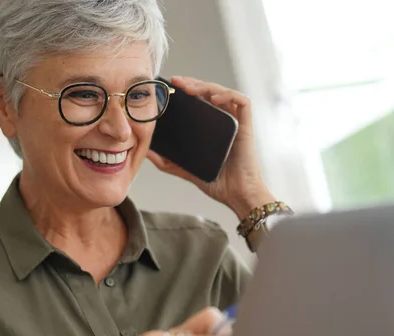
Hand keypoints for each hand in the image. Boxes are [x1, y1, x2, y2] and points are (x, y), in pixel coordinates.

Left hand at [147, 76, 275, 218]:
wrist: (237, 195)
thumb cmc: (218, 183)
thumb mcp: (186, 170)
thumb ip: (168, 162)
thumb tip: (147, 152)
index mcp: (212, 128)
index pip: (200, 101)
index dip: (187, 90)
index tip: (170, 88)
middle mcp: (225, 122)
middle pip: (210, 93)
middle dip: (193, 83)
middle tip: (176, 82)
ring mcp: (236, 122)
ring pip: (223, 93)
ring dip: (206, 86)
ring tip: (190, 89)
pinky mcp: (246, 126)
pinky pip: (242, 101)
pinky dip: (228, 94)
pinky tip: (213, 97)